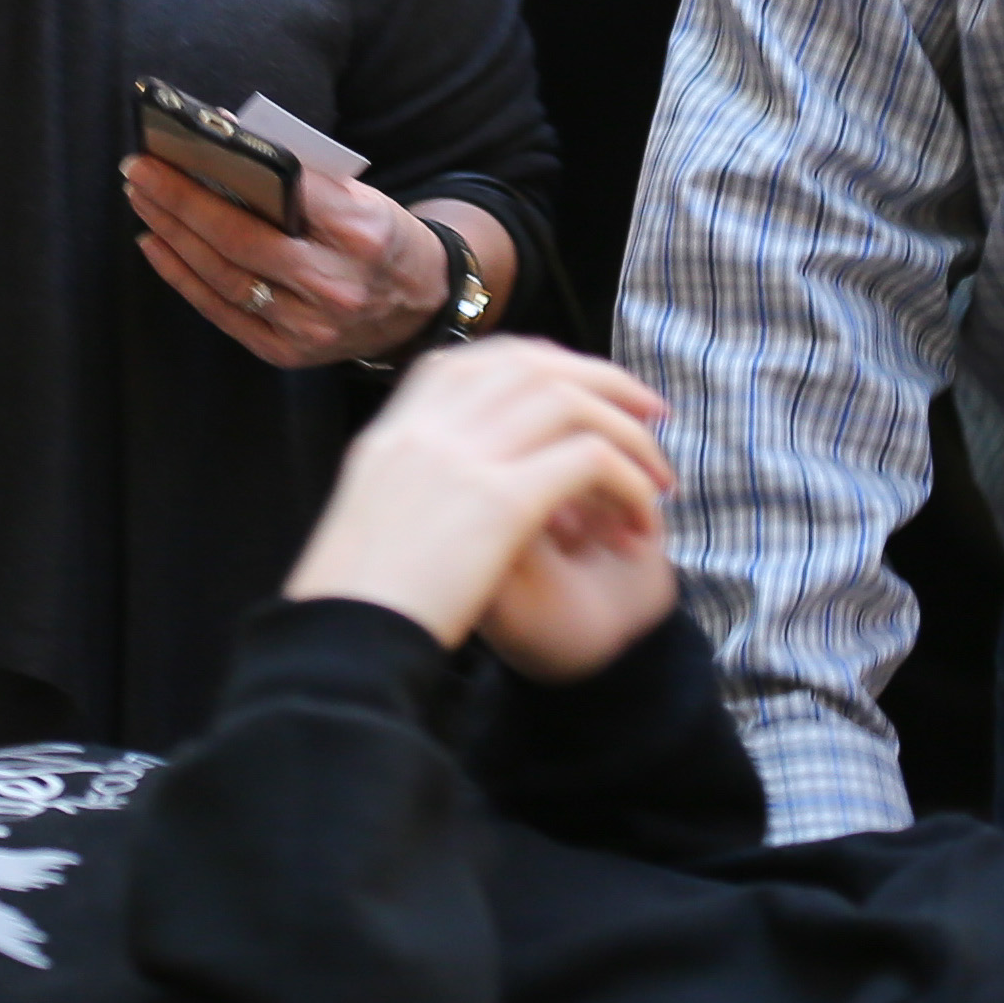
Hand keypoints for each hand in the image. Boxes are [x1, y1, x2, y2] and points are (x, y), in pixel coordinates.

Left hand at [120, 148, 463, 368]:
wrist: (420, 306)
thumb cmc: (381, 237)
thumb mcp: (362, 196)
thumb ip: (301, 175)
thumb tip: (225, 141)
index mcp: (361, 232)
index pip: (283, 191)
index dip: (222, 166)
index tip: (176, 146)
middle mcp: (336, 285)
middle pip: (240, 239)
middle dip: (180, 201)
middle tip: (139, 170)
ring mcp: (310, 327)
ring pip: (224, 278)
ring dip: (173, 235)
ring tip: (143, 200)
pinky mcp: (288, 353)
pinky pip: (222, 313)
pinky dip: (183, 277)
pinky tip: (155, 245)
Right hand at [282, 343, 672, 657]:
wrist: (345, 641)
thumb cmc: (355, 599)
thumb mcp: (370, 514)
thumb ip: (411, 480)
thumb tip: (448, 470)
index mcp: (397, 430)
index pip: (478, 361)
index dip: (541, 364)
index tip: (579, 385)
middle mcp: (430, 428)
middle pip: (534, 366)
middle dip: (603, 380)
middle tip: (649, 409)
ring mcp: (463, 458)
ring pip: (572, 404)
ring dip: (628, 433)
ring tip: (658, 473)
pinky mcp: (500, 501)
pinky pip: (590, 462)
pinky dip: (628, 484)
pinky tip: (639, 524)